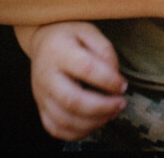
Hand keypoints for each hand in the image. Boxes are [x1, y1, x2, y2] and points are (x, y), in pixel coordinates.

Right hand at [27, 21, 127, 141]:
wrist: (42, 42)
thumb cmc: (70, 35)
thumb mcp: (89, 31)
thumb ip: (104, 50)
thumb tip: (115, 78)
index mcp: (58, 50)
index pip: (86, 69)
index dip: (108, 80)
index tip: (123, 84)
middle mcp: (45, 75)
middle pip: (72, 101)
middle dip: (102, 107)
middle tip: (121, 103)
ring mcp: (40, 94)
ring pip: (64, 120)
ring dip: (93, 122)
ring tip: (112, 113)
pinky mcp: (40, 107)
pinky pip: (55, 129)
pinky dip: (77, 132)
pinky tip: (94, 122)